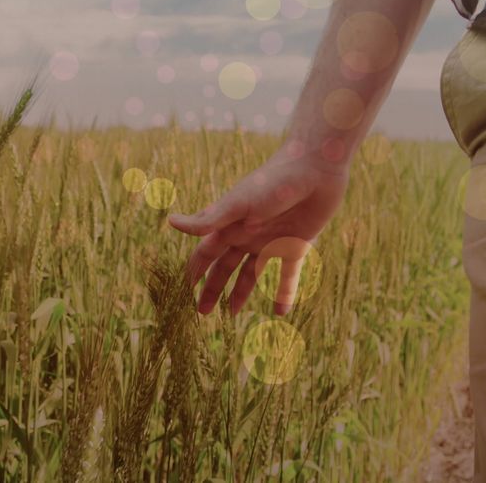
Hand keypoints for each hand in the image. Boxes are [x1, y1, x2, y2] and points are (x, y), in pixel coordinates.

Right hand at [168, 148, 348, 315]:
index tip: (182, 292)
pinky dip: (284, 293)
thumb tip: (171, 222)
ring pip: (251, 273)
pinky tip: (281, 312)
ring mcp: (271, 242)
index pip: (205, 254)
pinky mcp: (296, 245)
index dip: (193, 272)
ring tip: (233, 314)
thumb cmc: (272, 182)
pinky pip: (288, 275)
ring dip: (241, 292)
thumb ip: (208, 220)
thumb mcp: (237, 203)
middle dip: (212, 288)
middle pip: (225, 267)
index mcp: (229, 226)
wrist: (315, 170)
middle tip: (202, 312)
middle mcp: (246, 236)